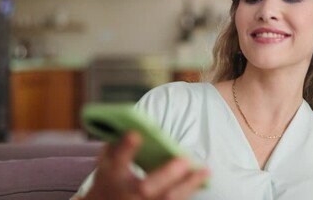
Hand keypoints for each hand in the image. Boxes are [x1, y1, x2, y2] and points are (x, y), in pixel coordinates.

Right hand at [83, 132, 208, 199]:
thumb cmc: (111, 178)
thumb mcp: (107, 160)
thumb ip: (118, 143)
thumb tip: (133, 122)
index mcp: (112, 177)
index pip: (118, 162)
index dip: (126, 148)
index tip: (136, 134)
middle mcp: (127, 194)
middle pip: (146, 188)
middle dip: (166, 174)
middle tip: (184, 159)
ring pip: (167, 198)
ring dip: (188, 184)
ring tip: (205, 170)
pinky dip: (190, 190)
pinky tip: (201, 178)